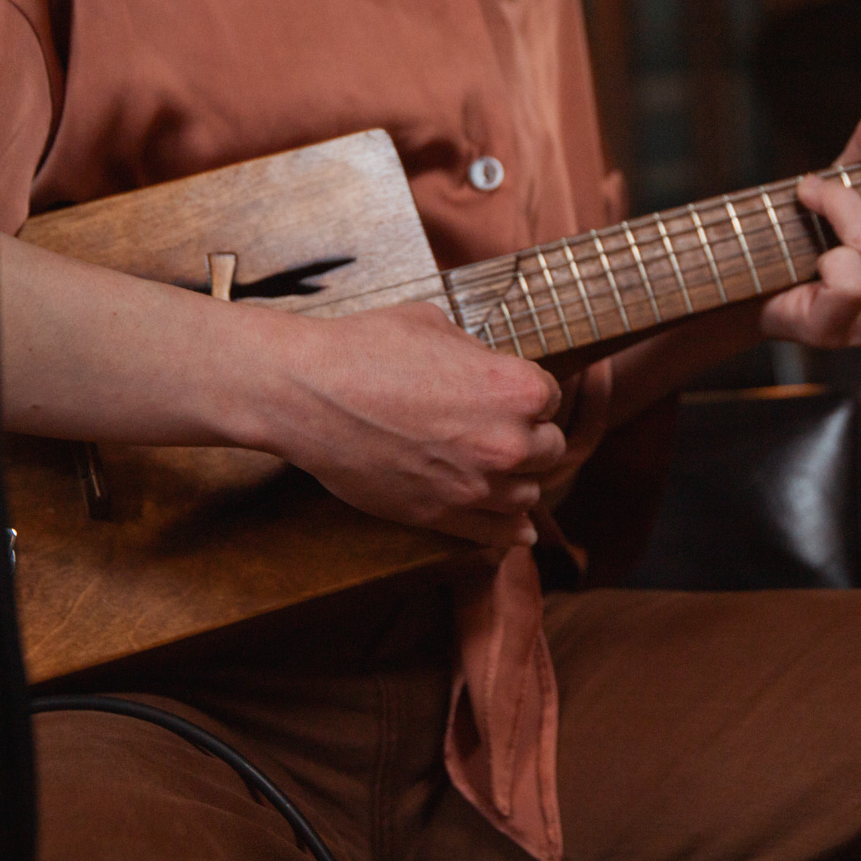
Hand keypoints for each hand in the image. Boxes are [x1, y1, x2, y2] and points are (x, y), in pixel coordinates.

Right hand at [241, 301, 565, 547]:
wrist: (308, 394)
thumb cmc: (367, 347)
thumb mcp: (436, 325)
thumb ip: (478, 354)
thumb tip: (487, 368)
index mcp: (516, 388)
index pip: (552, 396)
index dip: (529, 391)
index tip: (506, 392)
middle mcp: (508, 442)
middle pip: (550, 448)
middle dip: (530, 435)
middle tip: (501, 427)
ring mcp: (476, 487)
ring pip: (529, 494)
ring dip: (518, 480)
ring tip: (497, 468)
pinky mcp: (442, 517)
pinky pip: (498, 535)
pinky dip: (511, 531)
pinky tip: (520, 530)